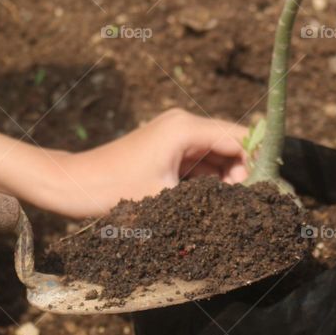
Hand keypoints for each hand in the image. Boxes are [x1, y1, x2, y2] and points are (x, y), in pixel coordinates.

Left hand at [43, 109, 248, 217]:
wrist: (71, 185)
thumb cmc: (113, 190)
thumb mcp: (165, 198)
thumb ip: (209, 197)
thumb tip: (243, 206)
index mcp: (185, 128)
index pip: (239, 137)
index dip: (257, 163)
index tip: (265, 193)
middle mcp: (183, 124)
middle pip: (231, 145)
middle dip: (242, 174)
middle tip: (242, 207)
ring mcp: (175, 135)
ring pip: (217, 156)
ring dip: (225, 181)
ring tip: (226, 210)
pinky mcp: (167, 149)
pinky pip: (200, 163)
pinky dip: (208, 182)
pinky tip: (209, 205)